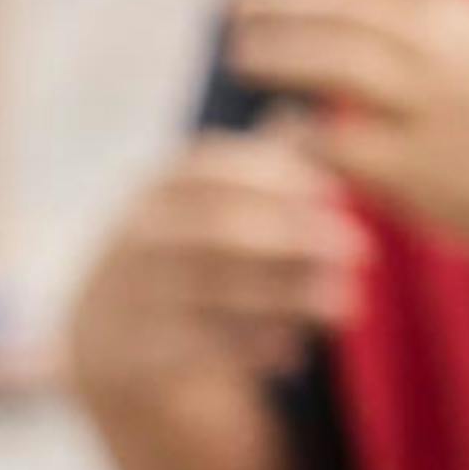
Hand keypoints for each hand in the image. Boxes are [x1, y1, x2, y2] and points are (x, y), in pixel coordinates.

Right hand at [68, 128, 367, 411]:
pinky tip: (295, 351)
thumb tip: (309, 115)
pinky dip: (251, 348)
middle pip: (217, 228)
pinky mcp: (134, 353)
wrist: (106, 344)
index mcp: (157, 189)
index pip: (214, 169)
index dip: (278, 177)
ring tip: (347, 305)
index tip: (336, 190)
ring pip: (214, 292)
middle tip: (362, 248)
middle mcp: (136, 236)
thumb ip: (257, 165)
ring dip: (287, 297)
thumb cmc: (185, 260)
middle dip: (294, 235)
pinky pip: (200, 349)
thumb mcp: (208, 205)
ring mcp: (130, 294)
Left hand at [223, 0, 468, 261]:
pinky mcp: (416, 173)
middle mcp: (448, 49)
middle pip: (339, 1)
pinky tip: (277, 128)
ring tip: (240, 56)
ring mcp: (434, 110)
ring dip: (273, 52)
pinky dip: (294, 130)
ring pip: (333, 60)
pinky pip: (333, 142)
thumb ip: (418, 8)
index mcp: (461, 10)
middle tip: (228, 7)